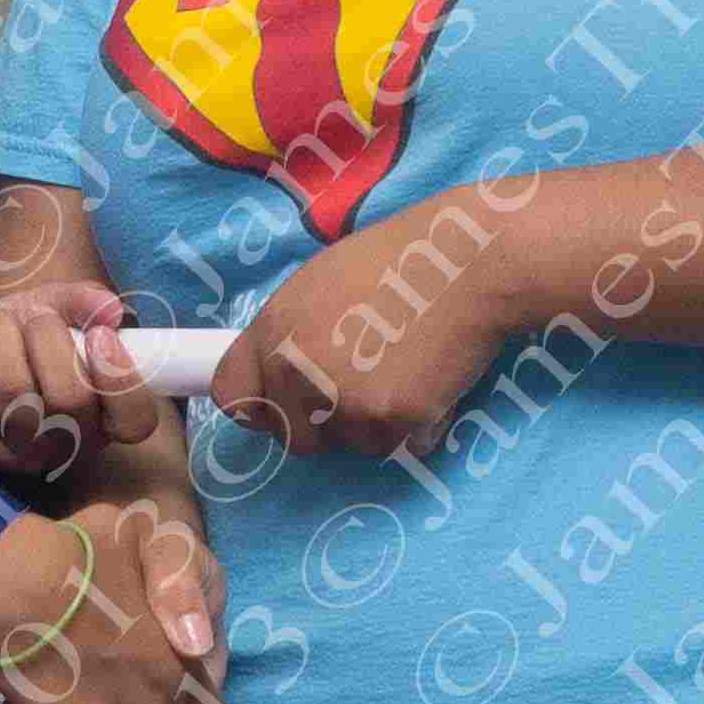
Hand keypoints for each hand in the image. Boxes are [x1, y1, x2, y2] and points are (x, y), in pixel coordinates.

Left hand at [0, 280, 171, 484]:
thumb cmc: (31, 336)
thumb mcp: (62, 308)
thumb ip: (86, 302)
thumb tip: (109, 310)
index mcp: (105, 417)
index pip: (134, 421)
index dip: (120, 378)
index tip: (100, 335)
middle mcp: (69, 445)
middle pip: (68, 399)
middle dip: (46, 338)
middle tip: (37, 314)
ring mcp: (20, 455)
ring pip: (11, 391)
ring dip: (1, 335)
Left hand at [207, 197, 525, 459]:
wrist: (471, 261)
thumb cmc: (405, 259)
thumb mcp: (323, 281)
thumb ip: (293, 332)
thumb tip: (280, 375)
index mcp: (274, 327)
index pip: (232, 395)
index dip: (260, 409)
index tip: (284, 409)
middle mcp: (295, 367)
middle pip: (292, 437)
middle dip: (325, 426)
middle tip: (364, 390)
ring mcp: (340, 397)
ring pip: (348, 443)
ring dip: (374, 424)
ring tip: (405, 371)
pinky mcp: (388, 418)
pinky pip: (394, 444)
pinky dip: (414, 426)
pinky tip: (432, 380)